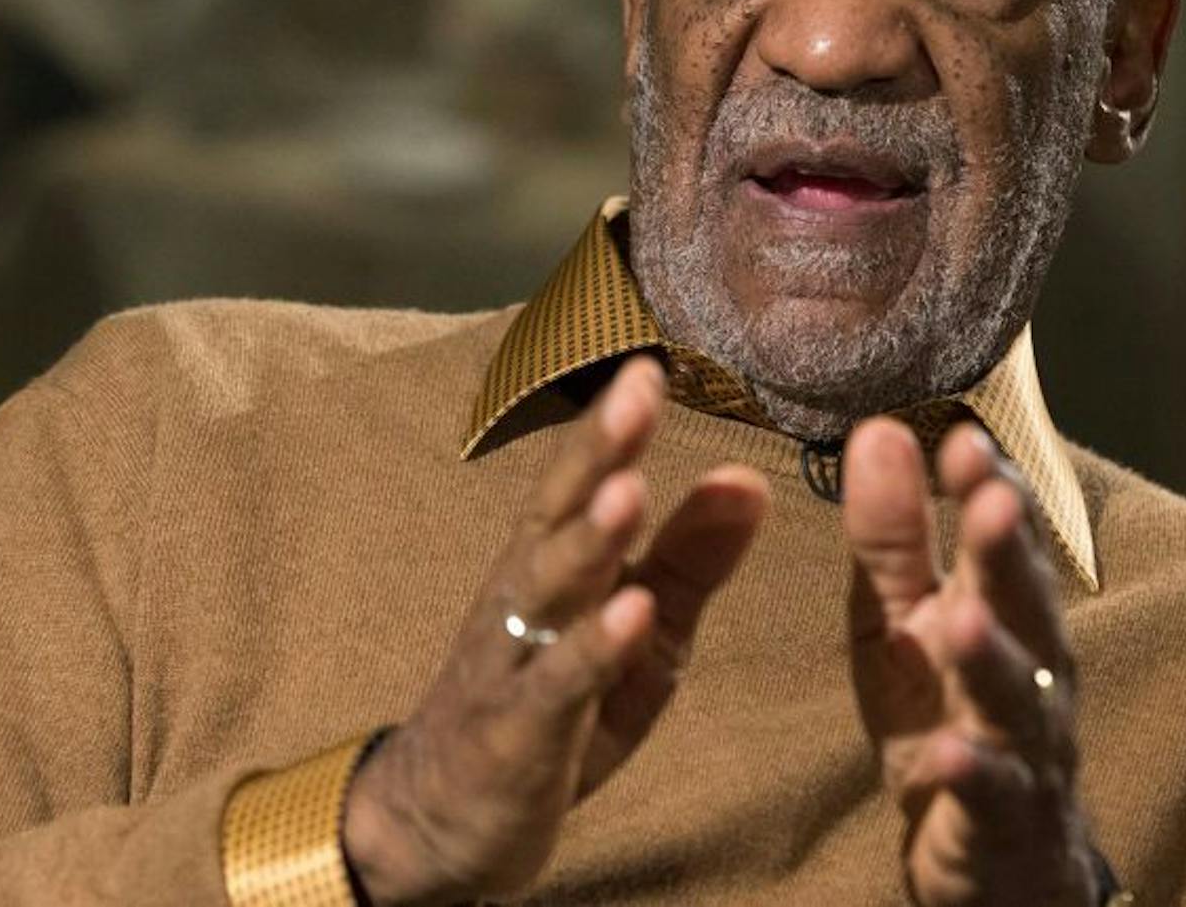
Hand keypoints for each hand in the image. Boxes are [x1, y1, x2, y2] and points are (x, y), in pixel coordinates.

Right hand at [343, 357, 769, 904]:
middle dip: (597, 450)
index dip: (612, 425)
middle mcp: (521, 597)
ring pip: (548, 588)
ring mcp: (513, 661)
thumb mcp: (636, 634)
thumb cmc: (547, 711)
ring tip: (632, 489)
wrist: (438, 821)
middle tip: (636, 389)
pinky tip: (632, 612)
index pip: (580, 482)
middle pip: (556, 513)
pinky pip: (557, 683)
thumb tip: (747, 479)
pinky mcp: (516, 732)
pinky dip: (593, 646)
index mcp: (550, 564)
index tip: (651, 365)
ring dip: (589, 538)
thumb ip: (690, 559)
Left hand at [842, 419, 1100, 906]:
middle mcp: (1030, 667)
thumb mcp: (902, 618)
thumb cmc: (945, 712)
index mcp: (999, 608)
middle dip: (1008, 551)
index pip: (1002, 535)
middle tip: (989, 498)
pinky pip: (994, 795)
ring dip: (994, 657)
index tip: (963, 437)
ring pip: (1018, 698)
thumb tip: (879, 427)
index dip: (990, 486)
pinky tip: (947, 756)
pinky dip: (973, 774)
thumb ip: (892, 533)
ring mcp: (1024, 746)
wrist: (994, 856)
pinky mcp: (1004, 819)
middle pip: (1024, 603)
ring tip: (962, 619)